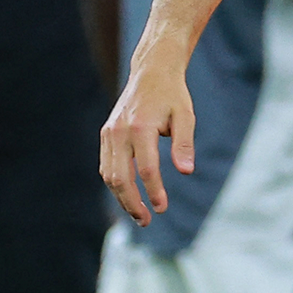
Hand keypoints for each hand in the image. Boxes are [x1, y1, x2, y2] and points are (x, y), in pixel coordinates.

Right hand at [100, 51, 196, 225]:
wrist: (151, 72)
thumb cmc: (173, 95)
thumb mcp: (185, 115)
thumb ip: (184, 144)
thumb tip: (186, 172)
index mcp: (140, 127)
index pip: (146, 168)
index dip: (153, 190)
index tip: (162, 208)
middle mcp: (119, 132)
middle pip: (121, 177)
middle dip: (132, 202)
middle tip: (147, 220)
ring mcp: (109, 134)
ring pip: (109, 175)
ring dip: (122, 197)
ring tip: (139, 214)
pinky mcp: (106, 134)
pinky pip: (106, 166)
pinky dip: (116, 183)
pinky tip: (129, 195)